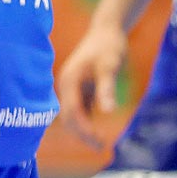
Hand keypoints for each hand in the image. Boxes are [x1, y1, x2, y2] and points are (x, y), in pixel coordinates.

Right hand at [57, 20, 126, 148]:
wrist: (106, 31)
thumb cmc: (108, 47)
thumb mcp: (109, 67)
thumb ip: (106, 89)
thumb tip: (108, 111)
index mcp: (69, 81)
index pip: (71, 112)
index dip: (83, 129)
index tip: (99, 141)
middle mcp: (67, 85)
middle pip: (68, 116)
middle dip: (81, 133)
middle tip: (101, 146)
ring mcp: (72, 86)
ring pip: (73, 114)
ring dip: (83, 129)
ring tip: (100, 143)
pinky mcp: (81, 87)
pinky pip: (80, 108)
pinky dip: (87, 121)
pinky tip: (99, 129)